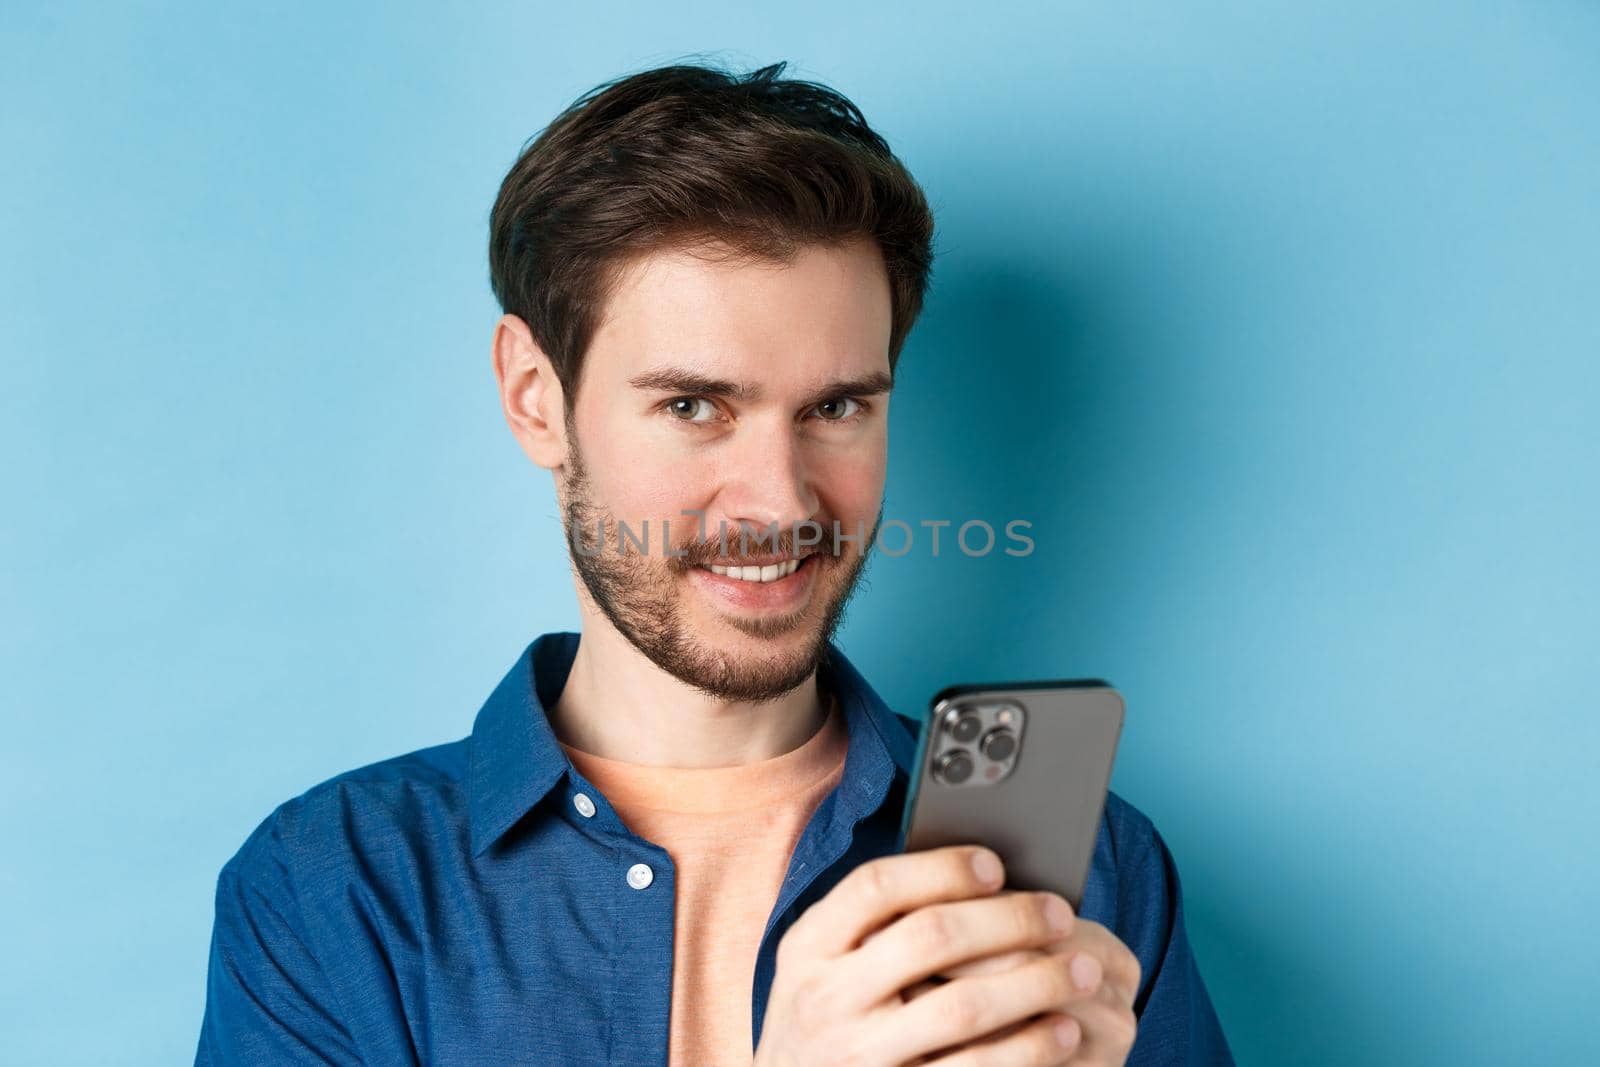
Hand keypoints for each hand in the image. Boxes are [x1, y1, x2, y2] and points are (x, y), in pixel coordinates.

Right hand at [754, 845, 1139, 1066]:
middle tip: (1061, 913)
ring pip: (963, 1008)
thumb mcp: (821, 960)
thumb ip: (873, 920)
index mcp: (807, 947)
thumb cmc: (827, 1010)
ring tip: (1084, 970)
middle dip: (1008, 920)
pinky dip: (1028, 1049)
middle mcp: (826, 999)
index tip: (996, 865)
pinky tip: (1063, 1031)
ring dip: (1036, 983)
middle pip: (930, 938)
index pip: (875, 886)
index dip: (941, 869)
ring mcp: (860, 1056)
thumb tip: (978, 872)